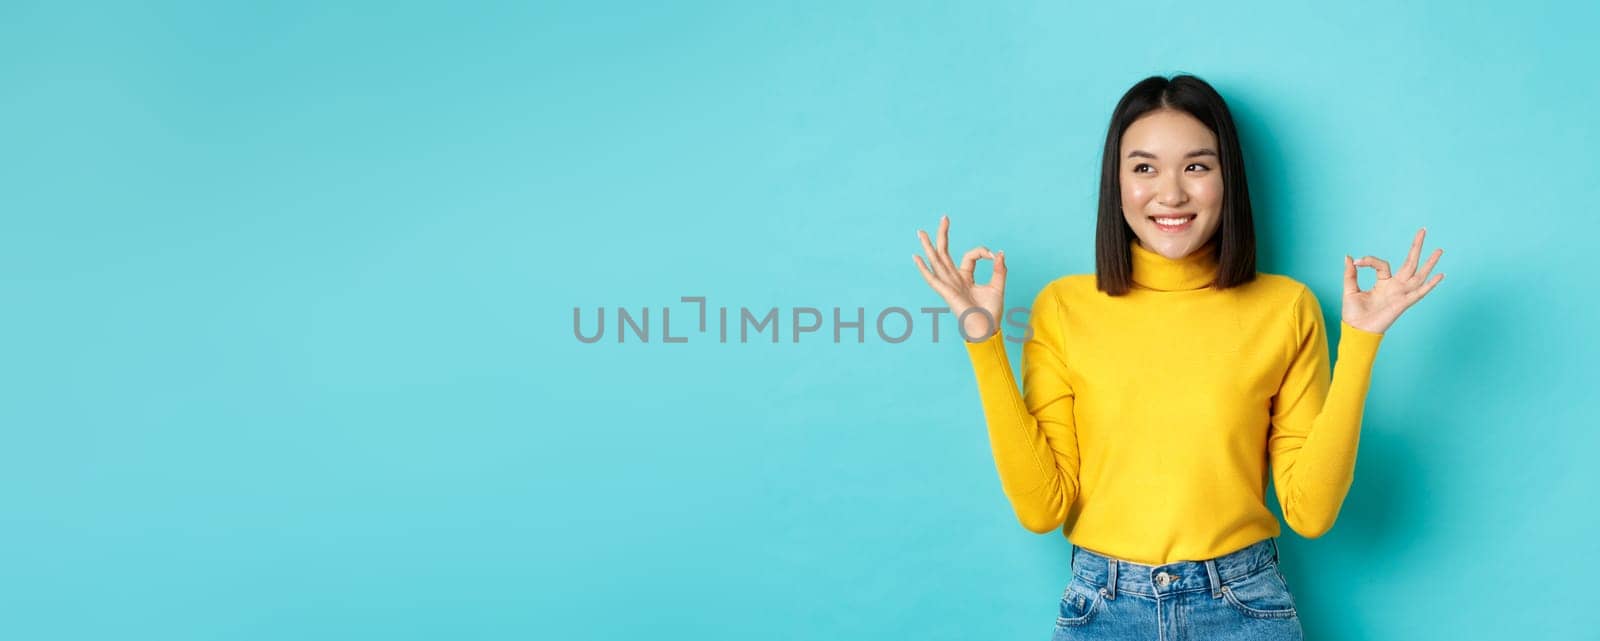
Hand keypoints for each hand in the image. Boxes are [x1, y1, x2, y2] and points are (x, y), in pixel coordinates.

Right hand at [913, 214, 1005, 341]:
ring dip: (929, 246)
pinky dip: (924, 269)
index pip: (970, 256)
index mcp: (966, 277)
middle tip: (944, 218)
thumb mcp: (998, 286)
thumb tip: (999, 252)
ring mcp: (949, 285)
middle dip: (944, 235)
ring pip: (937, 261)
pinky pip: (933, 279)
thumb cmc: (991, 312)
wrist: (987, 328)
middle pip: (946, 253)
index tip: (993, 255)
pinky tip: (916, 257)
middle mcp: (955, 279)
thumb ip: (999, 269)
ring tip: (921, 232)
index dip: (982, 251)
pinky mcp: (947, 292)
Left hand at [1343, 227, 1445, 333]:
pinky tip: (1440, 275)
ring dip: (1429, 263)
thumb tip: (1349, 257)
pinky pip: (1418, 293)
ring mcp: (1401, 294)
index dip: (1369, 260)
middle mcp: (1395, 287)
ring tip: (1439, 250)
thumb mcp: (1350, 290)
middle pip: (1409, 263)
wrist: (1356, 330)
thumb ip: (1350, 274)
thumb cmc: (1354, 314)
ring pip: (1418, 275)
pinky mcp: (1402, 303)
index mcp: (1383, 283)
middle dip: (1416, 247)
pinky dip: (1430, 285)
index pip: (1382, 264)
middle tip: (1423, 230)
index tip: (1357, 262)